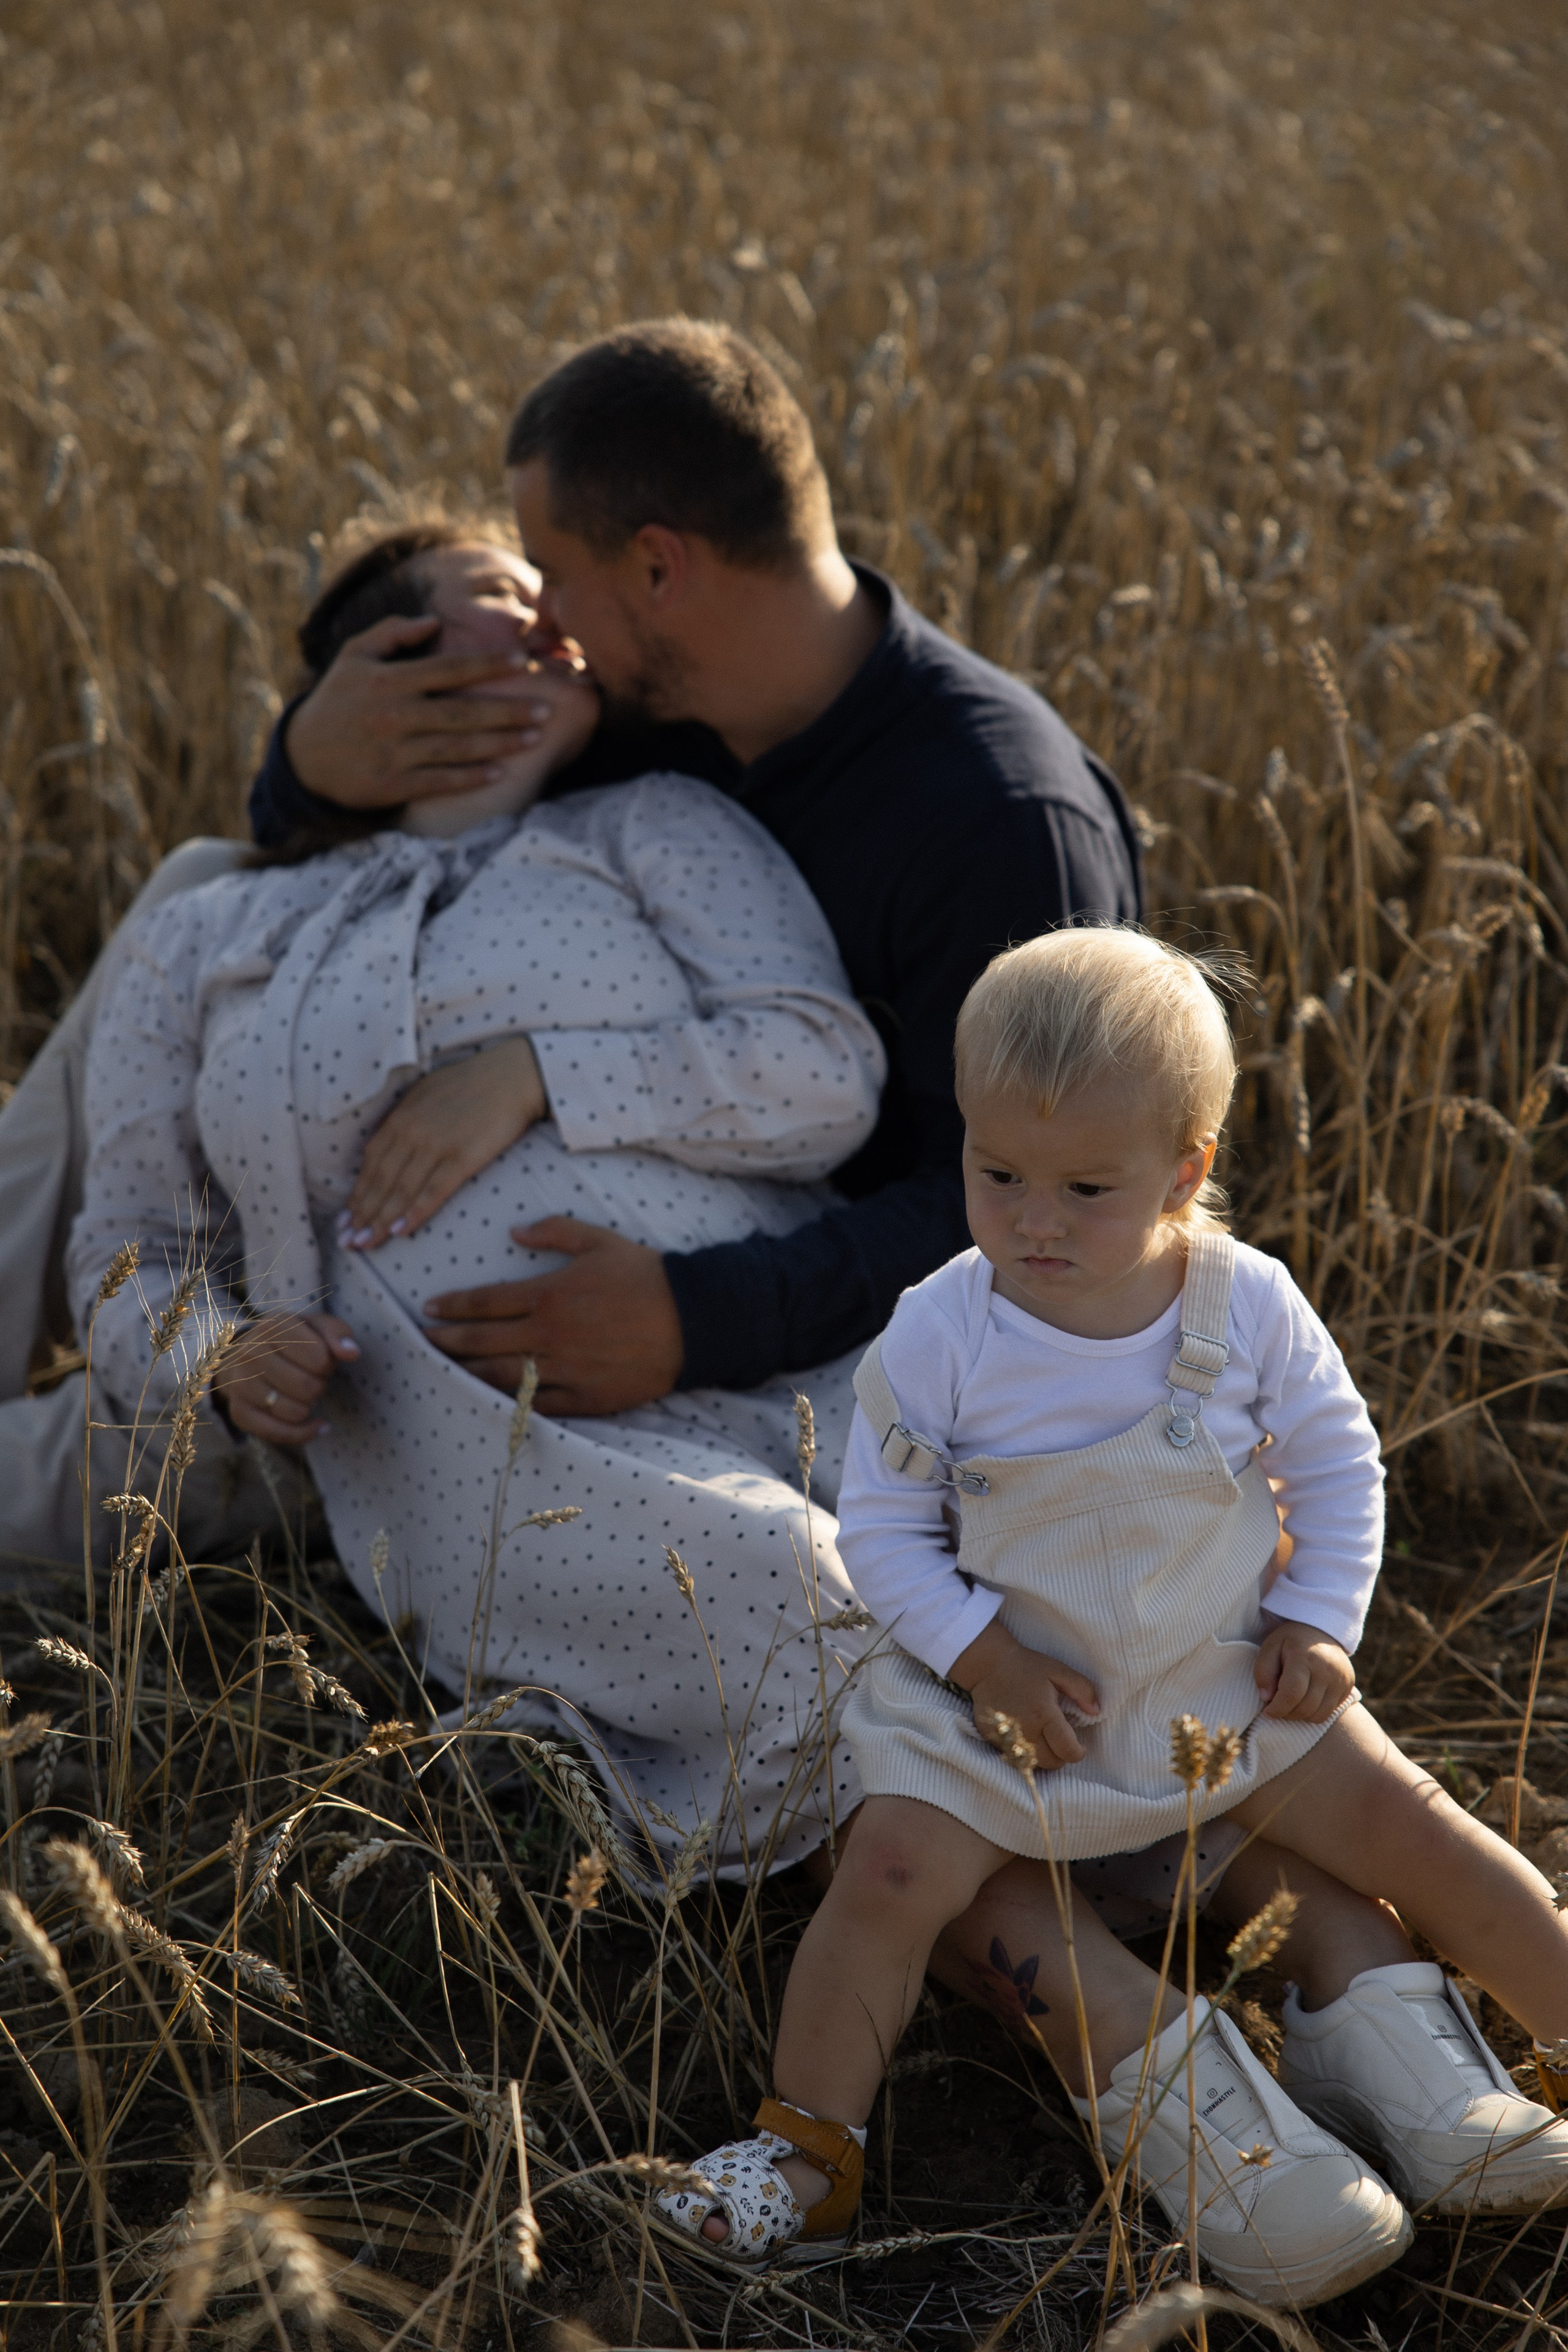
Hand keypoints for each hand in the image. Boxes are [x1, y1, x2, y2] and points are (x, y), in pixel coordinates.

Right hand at [214, 1313, 359, 1444]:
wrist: (244, 1355)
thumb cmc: (289, 1341)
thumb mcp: (315, 1327)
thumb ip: (337, 1333)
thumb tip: (351, 1353)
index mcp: (273, 1327)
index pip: (320, 1358)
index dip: (328, 1364)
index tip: (319, 1360)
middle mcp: (250, 1353)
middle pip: (308, 1388)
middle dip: (319, 1386)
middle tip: (310, 1378)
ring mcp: (241, 1384)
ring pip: (295, 1413)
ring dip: (308, 1407)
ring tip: (301, 1393)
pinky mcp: (239, 1412)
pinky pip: (279, 1434)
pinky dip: (303, 1433)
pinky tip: (314, 1424)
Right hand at [285, 614, 559, 805]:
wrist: (304, 757)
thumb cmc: (339, 699)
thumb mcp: (354, 657)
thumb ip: (392, 633)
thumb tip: (434, 623)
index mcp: (387, 681)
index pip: (448, 668)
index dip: (489, 663)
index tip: (524, 659)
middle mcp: (393, 716)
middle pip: (462, 712)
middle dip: (508, 710)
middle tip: (546, 707)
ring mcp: (394, 753)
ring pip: (457, 748)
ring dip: (500, 744)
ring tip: (535, 737)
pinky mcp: (393, 785)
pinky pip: (441, 781)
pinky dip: (472, 777)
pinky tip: (501, 772)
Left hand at [342, 1040, 547, 1247]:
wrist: (513, 1076)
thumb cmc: (472, 1083)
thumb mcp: (424, 1094)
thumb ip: (401, 1121)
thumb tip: (377, 1146)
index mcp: (401, 1118)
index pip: (371, 1163)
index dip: (357, 1194)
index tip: (345, 1218)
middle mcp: (412, 1133)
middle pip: (380, 1181)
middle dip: (361, 1215)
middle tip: (347, 1241)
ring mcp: (436, 1146)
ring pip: (400, 1191)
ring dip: (379, 1221)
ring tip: (364, 1244)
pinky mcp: (463, 1158)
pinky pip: (433, 1191)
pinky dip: (414, 1213)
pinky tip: (399, 1232)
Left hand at [420, 1217, 684, 1413]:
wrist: (695, 1320)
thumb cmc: (646, 1275)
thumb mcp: (600, 1241)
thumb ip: (553, 1231)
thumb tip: (513, 1231)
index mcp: (550, 1294)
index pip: (486, 1301)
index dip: (453, 1305)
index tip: (428, 1308)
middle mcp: (550, 1335)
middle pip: (482, 1342)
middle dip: (446, 1342)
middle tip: (422, 1343)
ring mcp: (566, 1370)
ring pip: (501, 1377)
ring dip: (466, 1373)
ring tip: (444, 1371)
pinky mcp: (585, 1398)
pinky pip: (537, 1406)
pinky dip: (509, 1404)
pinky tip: (488, 1401)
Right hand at [947, 1617, 1101, 1772]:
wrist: (987, 1666)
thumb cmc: (1025, 1667)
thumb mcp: (1058, 1671)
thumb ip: (1082, 1689)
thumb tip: (1096, 1711)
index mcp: (1044, 1715)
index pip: (1067, 1751)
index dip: (1078, 1752)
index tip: (1080, 1745)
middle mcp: (1025, 1731)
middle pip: (1051, 1763)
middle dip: (1061, 1756)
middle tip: (1060, 1739)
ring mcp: (1007, 1738)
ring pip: (1033, 1765)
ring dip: (1043, 1757)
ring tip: (1044, 1738)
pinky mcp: (993, 1740)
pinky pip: (1015, 1758)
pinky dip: (1025, 1753)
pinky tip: (1026, 1736)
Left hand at [1254, 1619, 1354, 1721]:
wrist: (1322, 1630)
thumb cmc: (1291, 1641)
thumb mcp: (1270, 1647)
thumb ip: (1263, 1671)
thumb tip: (1266, 1698)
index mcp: (1304, 1657)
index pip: (1292, 1693)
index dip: (1277, 1708)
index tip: (1267, 1711)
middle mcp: (1327, 1670)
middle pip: (1305, 1707)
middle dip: (1286, 1714)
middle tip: (1277, 1707)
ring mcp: (1341, 1679)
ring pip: (1318, 1715)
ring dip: (1299, 1716)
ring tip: (1290, 1704)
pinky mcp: (1348, 1687)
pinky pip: (1328, 1712)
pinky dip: (1313, 1713)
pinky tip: (1304, 1701)